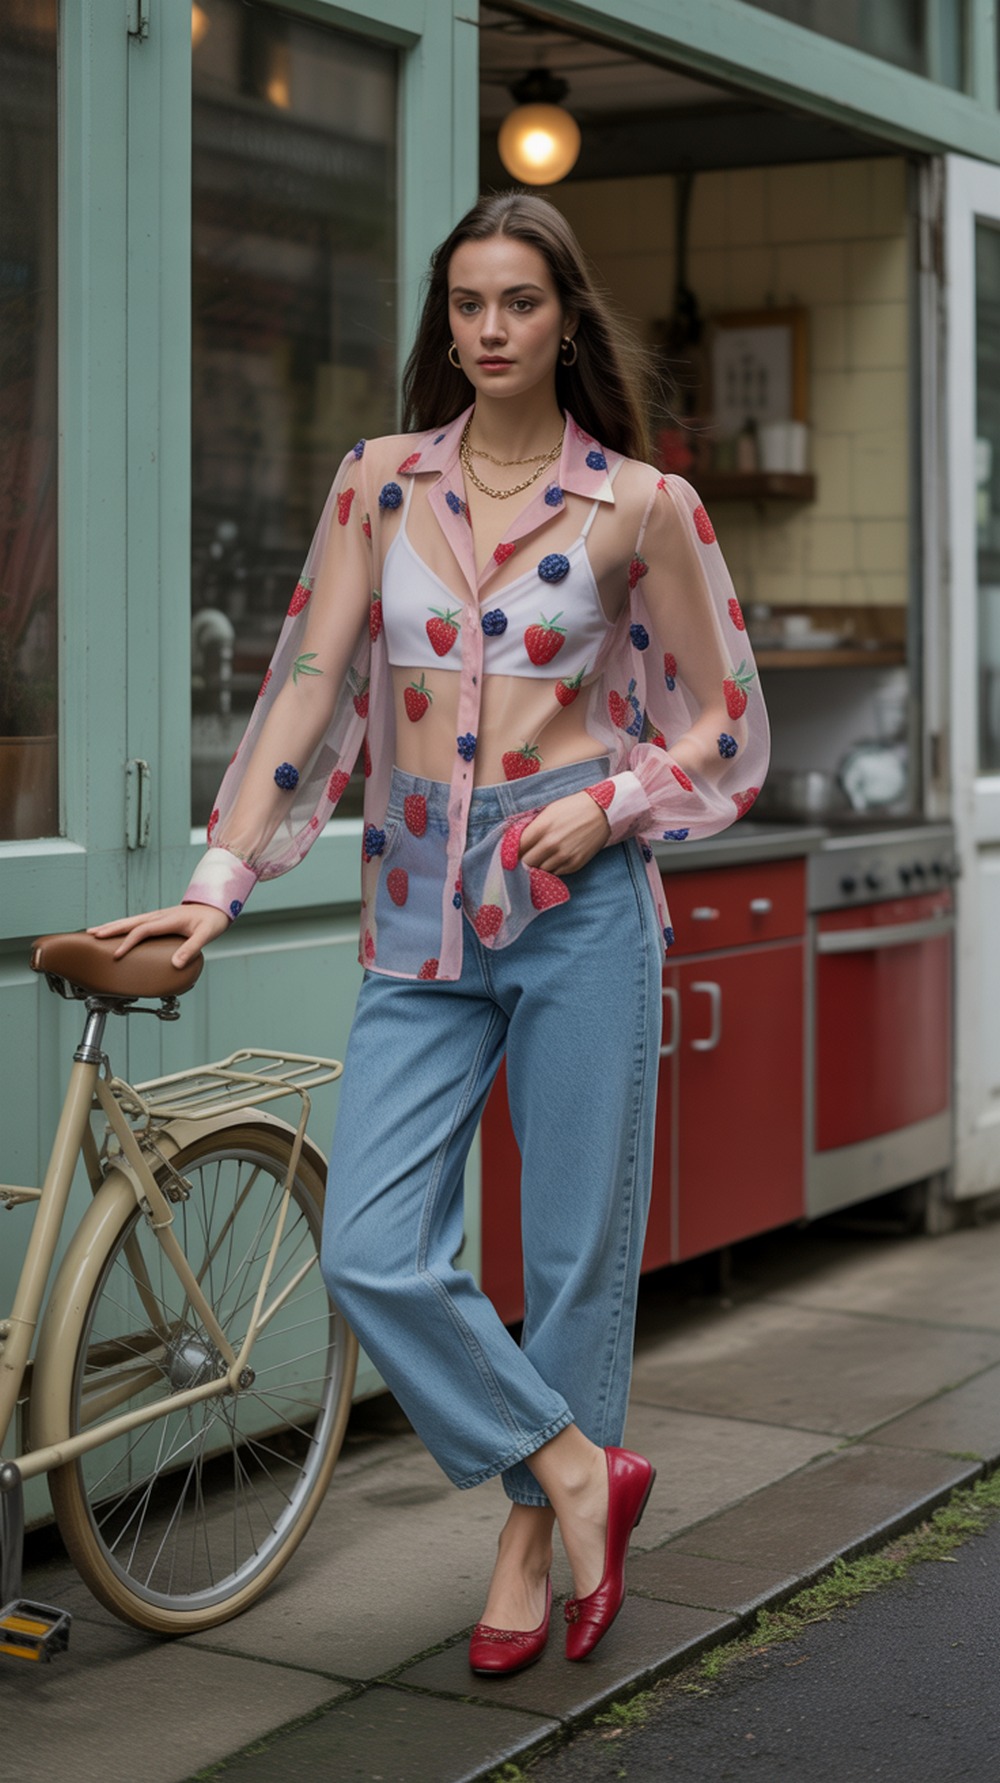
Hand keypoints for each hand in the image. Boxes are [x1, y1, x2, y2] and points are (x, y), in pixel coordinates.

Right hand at [88, 903, 228, 969]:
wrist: (216, 905)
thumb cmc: (212, 920)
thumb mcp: (206, 935)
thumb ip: (191, 948)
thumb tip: (176, 964)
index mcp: (168, 920)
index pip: (142, 930)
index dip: (128, 942)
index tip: (117, 954)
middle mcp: (159, 915)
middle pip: (130, 922)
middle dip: (110, 929)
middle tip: (92, 936)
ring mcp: (158, 916)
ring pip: (130, 920)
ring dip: (112, 926)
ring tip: (94, 932)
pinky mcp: (158, 919)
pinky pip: (135, 922)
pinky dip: (122, 926)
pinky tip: (114, 931)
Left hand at [517, 790, 609, 873]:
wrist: (602, 812)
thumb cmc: (572, 808)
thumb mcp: (548, 811)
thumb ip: (532, 828)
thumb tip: (516, 844)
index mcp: (541, 828)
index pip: (516, 848)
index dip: (511, 852)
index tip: (511, 854)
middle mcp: (551, 844)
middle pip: (525, 863)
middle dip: (522, 861)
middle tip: (523, 858)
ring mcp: (563, 856)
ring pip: (539, 871)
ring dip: (537, 867)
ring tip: (539, 859)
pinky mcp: (574, 864)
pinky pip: (555, 873)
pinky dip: (551, 869)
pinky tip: (553, 860)